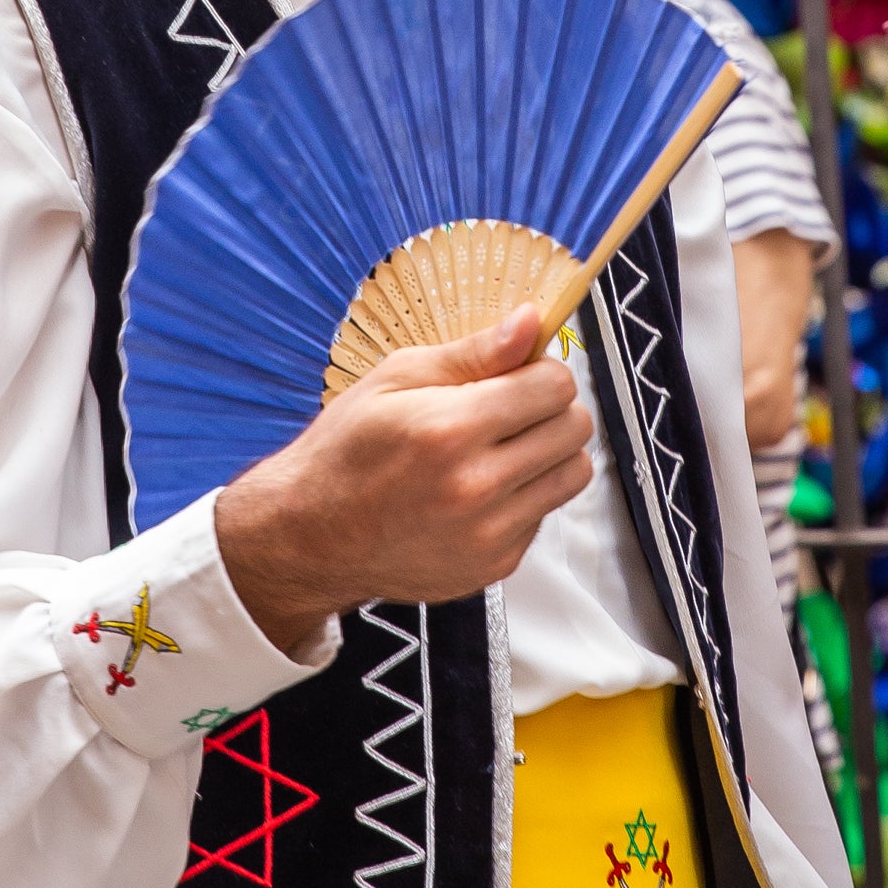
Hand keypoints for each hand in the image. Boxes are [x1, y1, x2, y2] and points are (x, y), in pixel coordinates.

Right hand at [215, 303, 592, 654]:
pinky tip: (480, 489)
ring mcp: (489, 533)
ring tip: (502, 447)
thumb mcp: (395, 379)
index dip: (540, 371)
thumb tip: (529, 322)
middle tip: (511, 409)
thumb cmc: (345, 451)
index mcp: (450, 429)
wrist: (312, 536)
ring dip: (549, 452)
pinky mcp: (494, 565)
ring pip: (573, 474)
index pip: (555, 386)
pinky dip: (524, 495)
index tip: (517, 375)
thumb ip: (473, 352)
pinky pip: (545, 514)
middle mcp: (476, 487)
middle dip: (550, 408)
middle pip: (575, 429)